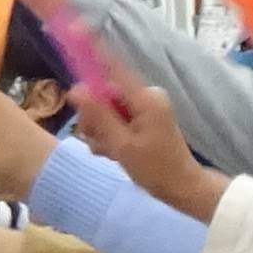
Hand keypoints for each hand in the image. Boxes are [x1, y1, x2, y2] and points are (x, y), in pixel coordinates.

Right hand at [74, 72, 217, 221]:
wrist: (181, 187)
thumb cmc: (155, 168)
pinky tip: (113, 153)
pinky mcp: (141, 120)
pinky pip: (114, 120)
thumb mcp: (121, 144)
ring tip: (110, 152)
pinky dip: (109, 136)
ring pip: (105, 111)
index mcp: (145, 97)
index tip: (72, 64)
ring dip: (100, 132)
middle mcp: (145, 96)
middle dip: (94, 119)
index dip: (90, 64)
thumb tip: (76, 89)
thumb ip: (98, 115)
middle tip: (99, 142)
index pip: (112, 69)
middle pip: (103, 95)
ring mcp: (143, 108)